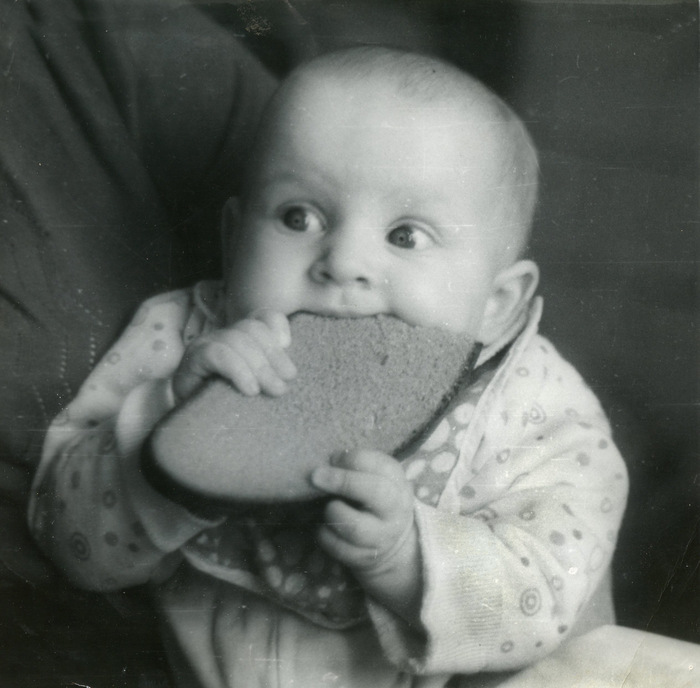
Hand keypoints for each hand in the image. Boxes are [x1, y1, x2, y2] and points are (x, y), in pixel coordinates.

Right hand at [172, 310, 296, 399]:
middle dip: (273, 355)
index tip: (288, 348)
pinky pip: (217, 354)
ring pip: (236, 339)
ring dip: (259, 366)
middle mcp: (224, 337)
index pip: (263, 317)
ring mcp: (205, 346)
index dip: (278, 327)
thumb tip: (291, 371)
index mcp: (243, 339)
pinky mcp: (191, 360)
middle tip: (283, 384)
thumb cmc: (231, 411)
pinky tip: (250, 390)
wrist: (195, 431)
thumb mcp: (261, 390)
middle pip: (252, 328)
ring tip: (272, 390)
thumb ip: (274, 374)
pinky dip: (238, 370)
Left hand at [311, 450, 420, 620]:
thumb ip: (356, 466)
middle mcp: (394, 510)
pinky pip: (339, 547)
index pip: (381, 466)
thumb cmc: (372, 497)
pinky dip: (325, 534)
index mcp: (396, 482)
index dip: (353, 460)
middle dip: (343, 481)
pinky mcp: (364, 558)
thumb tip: (330, 461)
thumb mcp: (373, 477)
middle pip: (376, 492)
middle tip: (316, 476)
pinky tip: (324, 526)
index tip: (332, 458)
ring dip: (333, 512)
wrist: (391, 540)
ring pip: (355, 526)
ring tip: (327, 507)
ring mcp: (381, 537)